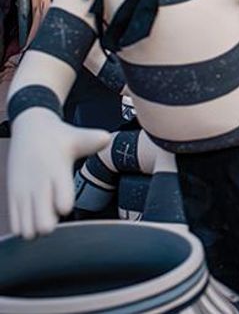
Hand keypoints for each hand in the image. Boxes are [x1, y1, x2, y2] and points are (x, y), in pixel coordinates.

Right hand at [8, 109, 109, 238]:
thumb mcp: (75, 137)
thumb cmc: (57, 136)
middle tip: (55, 216)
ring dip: (37, 228)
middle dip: (50, 225)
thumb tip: (107, 138)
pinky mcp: (13, 197)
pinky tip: (34, 219)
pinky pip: (16, 224)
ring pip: (27, 228)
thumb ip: (91, 141)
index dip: (64, 206)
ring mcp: (22, 193)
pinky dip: (25, 227)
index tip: (65, 205)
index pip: (61, 200)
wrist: (29, 129)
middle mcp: (37, 185)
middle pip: (43, 222)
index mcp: (55, 172)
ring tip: (44, 218)